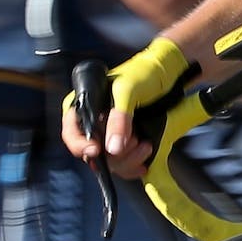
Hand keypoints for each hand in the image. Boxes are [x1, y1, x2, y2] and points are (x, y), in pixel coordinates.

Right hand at [63, 38, 195, 179]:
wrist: (170, 76)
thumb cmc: (143, 74)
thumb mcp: (128, 91)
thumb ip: (119, 118)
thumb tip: (113, 148)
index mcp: (85, 108)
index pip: (71, 132)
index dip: (79, 144)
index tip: (96, 150)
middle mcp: (95, 125)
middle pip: (92, 153)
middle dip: (113, 153)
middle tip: (133, 140)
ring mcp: (111, 137)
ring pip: (110, 163)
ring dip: (128, 159)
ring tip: (145, 144)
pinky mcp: (127, 147)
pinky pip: (124, 166)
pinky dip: (135, 165)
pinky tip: (145, 157)